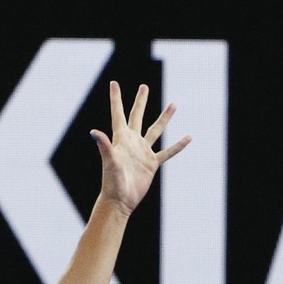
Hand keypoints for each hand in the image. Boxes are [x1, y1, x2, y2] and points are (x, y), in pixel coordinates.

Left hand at [90, 81, 190, 215]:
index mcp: (120, 139)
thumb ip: (104, 146)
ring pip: (155, 130)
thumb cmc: (112, 182)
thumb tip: (93, 131)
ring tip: (174, 104)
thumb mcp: (109, 161)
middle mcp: (132, 142)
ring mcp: (142, 152)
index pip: (119, 114)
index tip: (114, 83)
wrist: (120, 200)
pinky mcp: (152, 164)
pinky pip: (167, 152)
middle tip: (144, 86)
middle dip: (140, 101)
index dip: (116, 99)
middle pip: (137, 116)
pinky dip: (178, 145)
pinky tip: (188, 137)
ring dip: (164, 118)